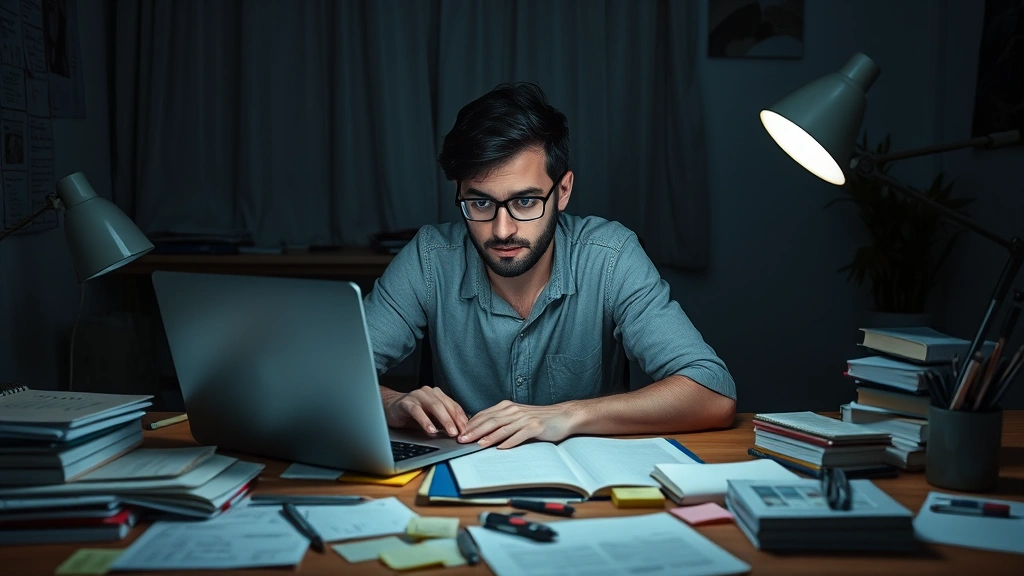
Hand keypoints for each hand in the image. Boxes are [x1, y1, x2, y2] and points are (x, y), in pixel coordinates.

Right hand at [383, 386, 468, 436]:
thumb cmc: (414, 413)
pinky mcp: (406, 403)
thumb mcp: (432, 417)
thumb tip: (460, 432)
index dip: (462, 419)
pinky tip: (430, 430)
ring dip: (444, 420)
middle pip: (446, 406)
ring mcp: (417, 396)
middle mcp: (429, 393)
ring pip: (434, 407)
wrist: (391, 407)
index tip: (468, 431)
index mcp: (438, 395)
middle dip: (455, 420)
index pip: (454, 406)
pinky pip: (417, 411)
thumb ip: (444, 421)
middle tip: (460, 433)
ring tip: (450, 432)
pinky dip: (425, 421)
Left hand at [458, 400, 579, 448]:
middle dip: (474, 431)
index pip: (485, 415)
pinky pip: (520, 435)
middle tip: (462, 440)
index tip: (460, 433)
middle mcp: (514, 411)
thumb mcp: (517, 416)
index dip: (471, 424)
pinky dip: (509, 442)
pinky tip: (501, 448)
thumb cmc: (539, 418)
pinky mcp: (535, 427)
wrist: (562, 416)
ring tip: (478, 444)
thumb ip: (502, 421)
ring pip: (503, 428)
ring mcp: (525, 418)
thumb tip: (482, 432)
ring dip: (489, 437)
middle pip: (490, 421)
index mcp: (507, 407)